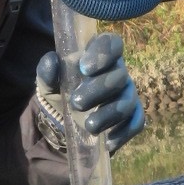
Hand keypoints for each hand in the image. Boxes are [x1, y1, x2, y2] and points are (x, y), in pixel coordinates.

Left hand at [37, 34, 144, 154]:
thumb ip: (47, 72)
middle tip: (76, 103)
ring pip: (128, 101)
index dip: (102, 53)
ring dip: (109, 114)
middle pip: (119, 75)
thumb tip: (51, 61)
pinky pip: (137, 122)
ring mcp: (127, 95)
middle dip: (99, 90)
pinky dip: (124, 133)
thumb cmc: (61, 92)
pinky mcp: (132, 116)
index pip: (111, 43)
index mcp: (99, 56)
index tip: (84, 68)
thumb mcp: (49, 83)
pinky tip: (108, 141)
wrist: (66, 120)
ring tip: (89, 126)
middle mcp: (118, 72)